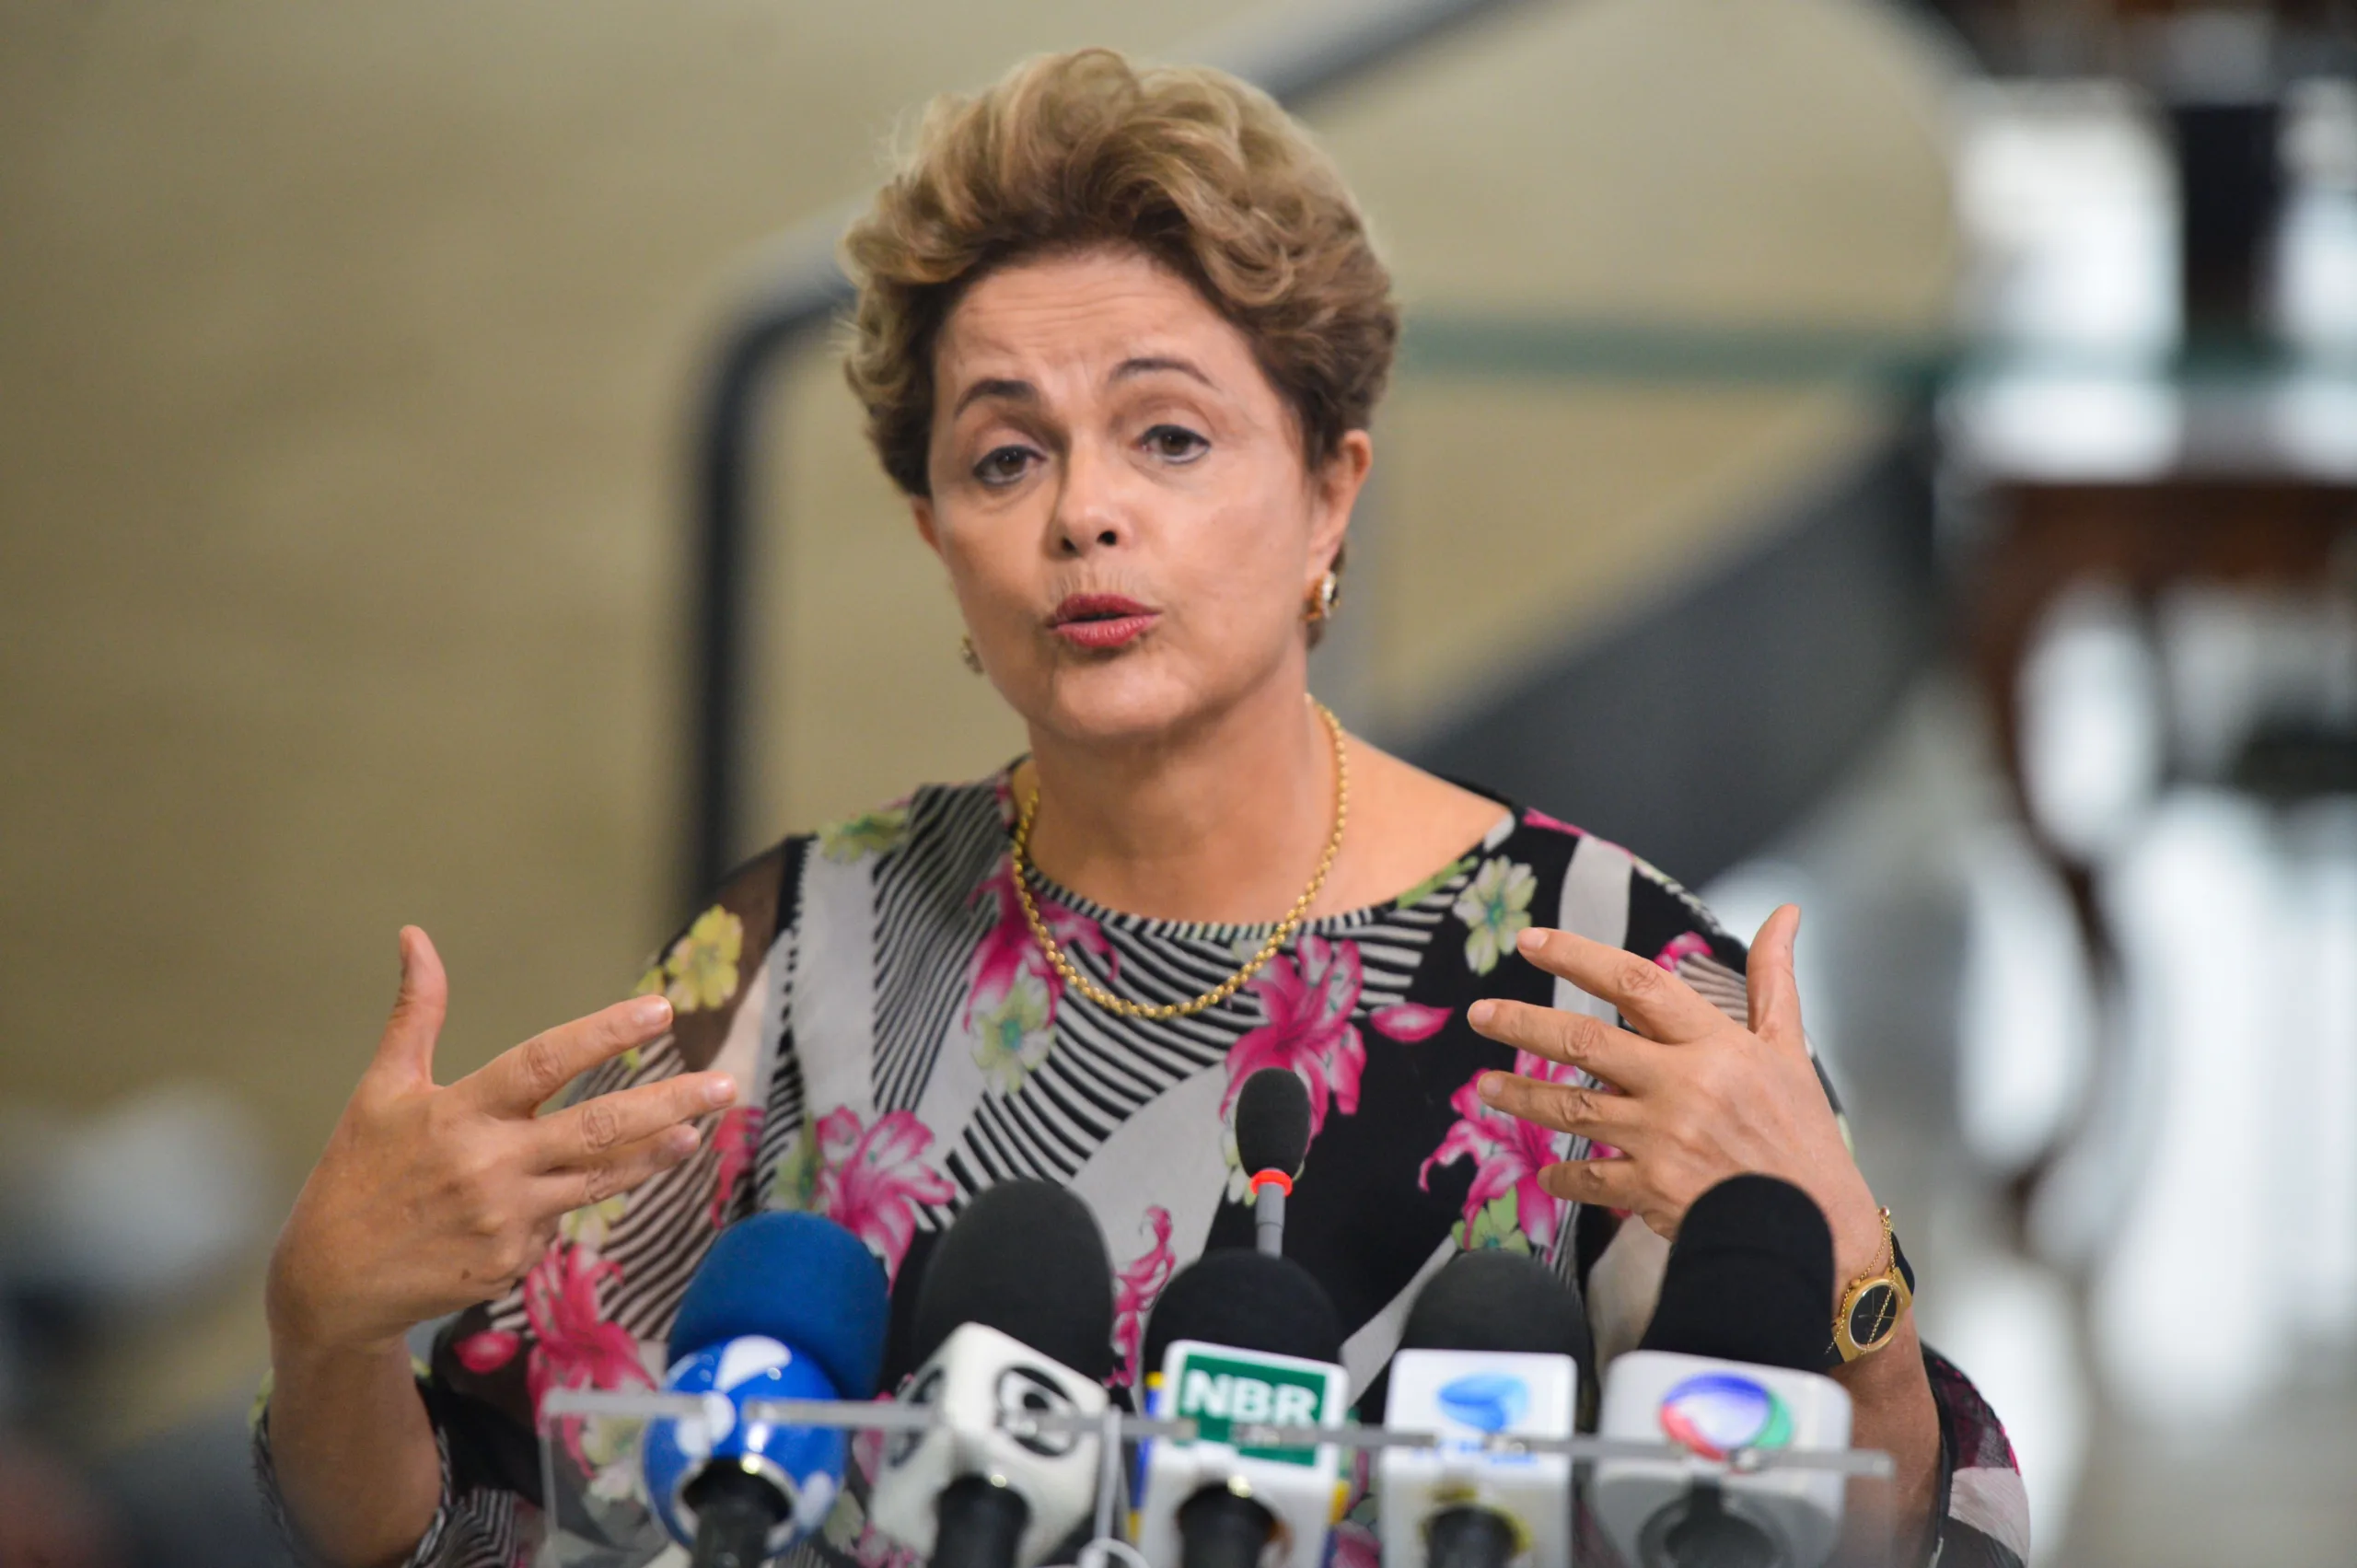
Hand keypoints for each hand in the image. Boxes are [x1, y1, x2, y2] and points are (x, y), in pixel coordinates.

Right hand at [266, 927, 734, 1356]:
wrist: (330, 1282)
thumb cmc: (357, 1172)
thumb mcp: (382, 1088)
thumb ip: (416, 1014)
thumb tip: (415, 936)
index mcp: (457, 1112)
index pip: (545, 1061)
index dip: (605, 1033)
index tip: (660, 1010)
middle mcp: (488, 1163)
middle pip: (599, 1126)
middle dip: (670, 1102)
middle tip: (726, 1082)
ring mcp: (506, 1217)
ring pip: (600, 1179)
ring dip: (655, 1154)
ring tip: (698, 1130)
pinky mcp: (513, 1260)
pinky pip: (562, 1221)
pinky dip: (573, 1199)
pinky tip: (567, 1189)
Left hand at [1466, 905, 1883, 1284]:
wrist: (1817, 1228)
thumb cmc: (1802, 1136)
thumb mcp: (1790, 1050)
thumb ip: (1772, 979)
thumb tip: (1785, 915)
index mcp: (1715, 1045)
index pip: (1636, 984)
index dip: (1579, 957)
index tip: (1531, 941)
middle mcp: (1682, 1086)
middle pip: (1585, 1043)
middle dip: (1524, 1023)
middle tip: (1481, 1012)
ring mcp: (1661, 1139)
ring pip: (1571, 1109)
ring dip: (1522, 1096)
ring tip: (1485, 1086)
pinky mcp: (1650, 1190)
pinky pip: (1588, 1177)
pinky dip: (1561, 1177)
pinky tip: (1543, 1174)